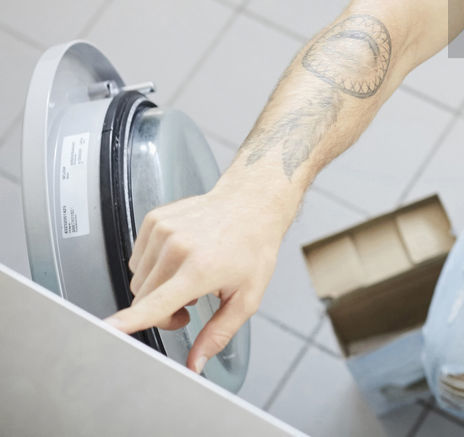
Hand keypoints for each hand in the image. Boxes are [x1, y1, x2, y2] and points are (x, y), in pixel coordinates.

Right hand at [103, 182, 290, 374]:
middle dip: (161, 311)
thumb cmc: (253, 247)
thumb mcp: (247, 297)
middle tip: (190, 305)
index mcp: (200, 268)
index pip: (156, 302)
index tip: (107, 330)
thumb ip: (218, 334)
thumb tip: (195, 364)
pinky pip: (138, 259)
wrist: (251, 204)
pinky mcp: (154, 220)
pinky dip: (154, 266)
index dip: (130, 321)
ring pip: (138, 281)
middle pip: (143, 299)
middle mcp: (178, 247)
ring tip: (187, 277)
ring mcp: (163, 230)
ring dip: (157, 288)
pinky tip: (179, 259)